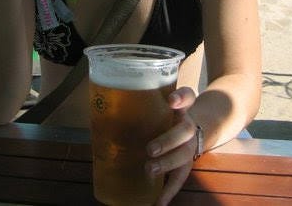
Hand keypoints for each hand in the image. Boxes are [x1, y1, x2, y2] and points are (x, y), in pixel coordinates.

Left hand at [145, 87, 198, 205]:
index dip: (181, 98)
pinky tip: (157, 203)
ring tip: (149, 170)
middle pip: (184, 130)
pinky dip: (168, 192)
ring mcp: (188, 147)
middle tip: (150, 149)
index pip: (187, 96)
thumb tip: (102, 116)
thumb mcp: (158, 108)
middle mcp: (187, 126)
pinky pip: (179, 180)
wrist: (189, 131)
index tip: (170, 101)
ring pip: (183, 154)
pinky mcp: (186, 166)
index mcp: (180, 108)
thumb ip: (139, 109)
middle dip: (168, 140)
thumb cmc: (163, 118)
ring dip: (167, 163)